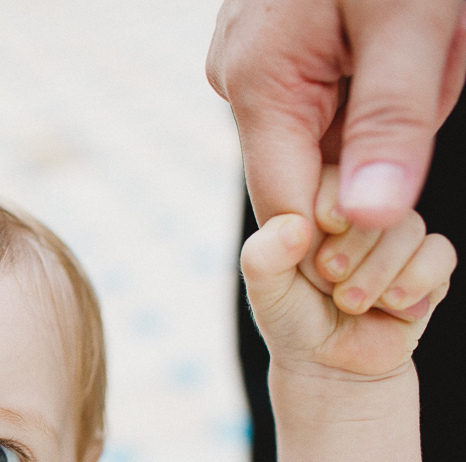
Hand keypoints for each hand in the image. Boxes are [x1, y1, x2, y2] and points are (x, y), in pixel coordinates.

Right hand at [208, 0, 465, 227]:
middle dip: (388, 133)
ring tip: (421, 35)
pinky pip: (329, 90)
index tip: (409, 216)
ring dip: (390, 100)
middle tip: (436, 58)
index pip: (289, 206)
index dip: (352, 226)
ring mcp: (253, 60)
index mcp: (258, 84)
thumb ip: (390, 123)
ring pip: (331, 125)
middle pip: (319, 162)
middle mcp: (240, 79)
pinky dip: (376, 72)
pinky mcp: (272, 45)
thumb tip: (368, 219)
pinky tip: (396, 30)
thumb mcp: (409, 21)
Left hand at [241, 167, 455, 377]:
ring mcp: (397, 235)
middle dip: (351, 250)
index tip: (316, 242)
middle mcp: (361, 213)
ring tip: (351, 303)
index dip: (328, 208)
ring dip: (377, 275)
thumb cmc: (293, 320)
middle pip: (374, 201)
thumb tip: (294, 225)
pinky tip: (391, 306)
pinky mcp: (429, 262)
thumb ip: (263, 258)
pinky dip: (413, 283)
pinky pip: (438, 254)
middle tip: (329, 280)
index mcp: (317, 206)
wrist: (331, 364)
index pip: (333, 175)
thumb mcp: (265, 292)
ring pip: (408, 227)